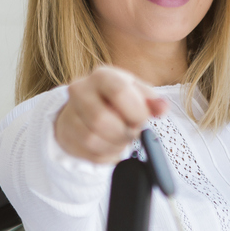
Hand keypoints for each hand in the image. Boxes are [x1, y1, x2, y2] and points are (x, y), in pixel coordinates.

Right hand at [54, 65, 169, 163]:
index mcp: (102, 75)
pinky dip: (107, 154)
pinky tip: (112, 145)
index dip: (135, 112)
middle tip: (133, 131)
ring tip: (123, 138)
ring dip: (115, 145)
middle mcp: (80, 90)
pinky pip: (89, 153)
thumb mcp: (137, 93)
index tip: (143, 120)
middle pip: (101, 120)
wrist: (88, 107)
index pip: (118, 92)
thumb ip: (152, 101)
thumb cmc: (119, 99)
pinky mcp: (67, 135)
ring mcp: (70, 113)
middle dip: (123, 132)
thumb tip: (162, 108)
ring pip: (92, 139)